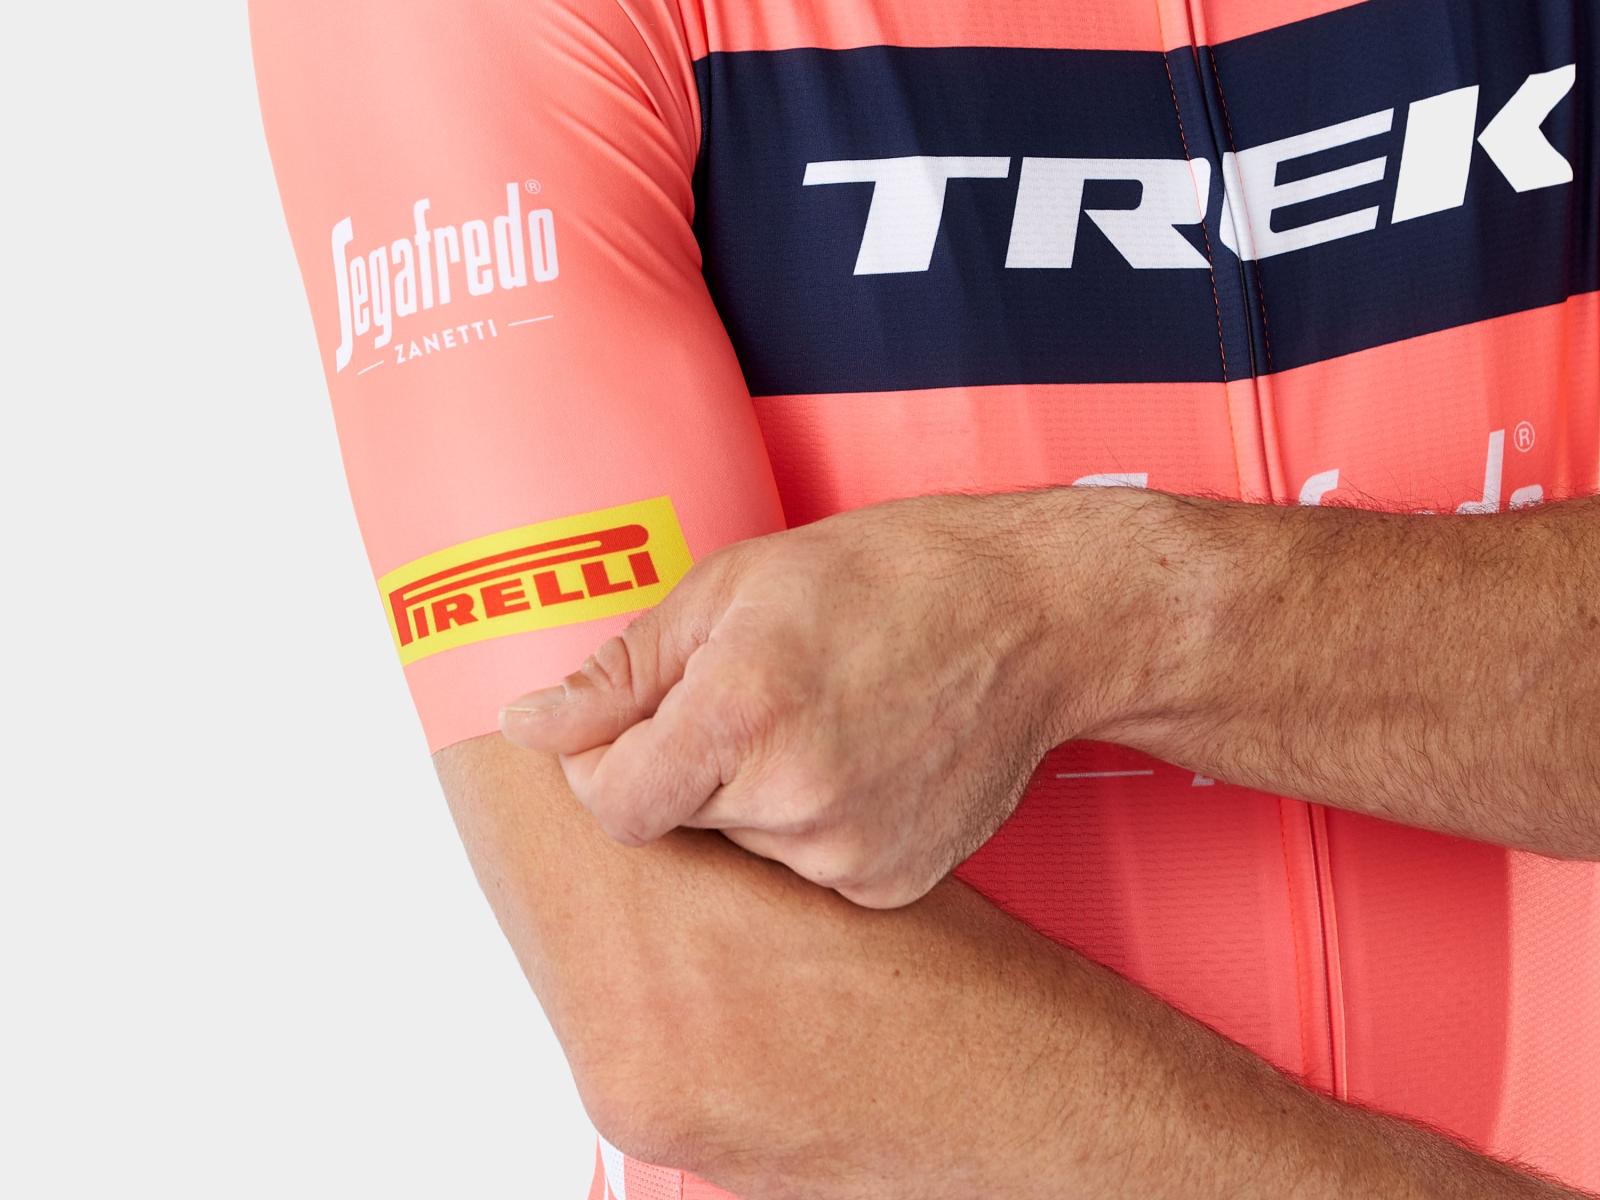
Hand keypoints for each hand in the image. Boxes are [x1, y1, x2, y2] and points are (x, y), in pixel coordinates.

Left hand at [500, 489, 1158, 906]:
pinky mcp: (893, 881)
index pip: (609, 804)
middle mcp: (795, 799)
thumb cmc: (894, 577)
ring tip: (825, 717)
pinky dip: (813, 821)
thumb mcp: (735, 585)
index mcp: (741, 713)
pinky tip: (861, 757)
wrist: (1038, 616)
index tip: (632, 726)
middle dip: (688, 763)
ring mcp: (851, 852)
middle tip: (756, 694)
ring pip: (744, 844)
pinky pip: (807, 866)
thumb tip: (528, 726)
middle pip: (676, 820)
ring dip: (753, 793)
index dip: (602, 763)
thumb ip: (623, 669)